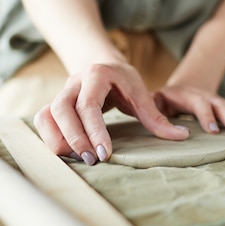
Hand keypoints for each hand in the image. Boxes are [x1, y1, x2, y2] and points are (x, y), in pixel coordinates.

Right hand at [33, 62, 189, 164]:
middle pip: (62, 109)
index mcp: (97, 76)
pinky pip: (43, 122)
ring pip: (46, 115)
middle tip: (93, 160)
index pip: (89, 104)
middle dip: (75, 137)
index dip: (94, 129)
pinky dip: (51, 139)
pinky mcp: (54, 105)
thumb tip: (181, 136)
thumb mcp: (142, 94)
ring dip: (59, 140)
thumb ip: (156, 117)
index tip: (104, 153)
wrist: (102, 65)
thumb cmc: (124, 81)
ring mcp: (60, 93)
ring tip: (79, 159)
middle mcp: (74, 82)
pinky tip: (68, 155)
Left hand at [154, 85, 224, 140]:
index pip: (199, 104)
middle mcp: (206, 97)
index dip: (207, 117)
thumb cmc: (163, 100)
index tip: (213, 131)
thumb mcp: (155, 102)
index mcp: (188, 96)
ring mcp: (217, 101)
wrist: (182, 86)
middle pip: (222, 107)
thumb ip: (154, 114)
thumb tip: (160, 128)